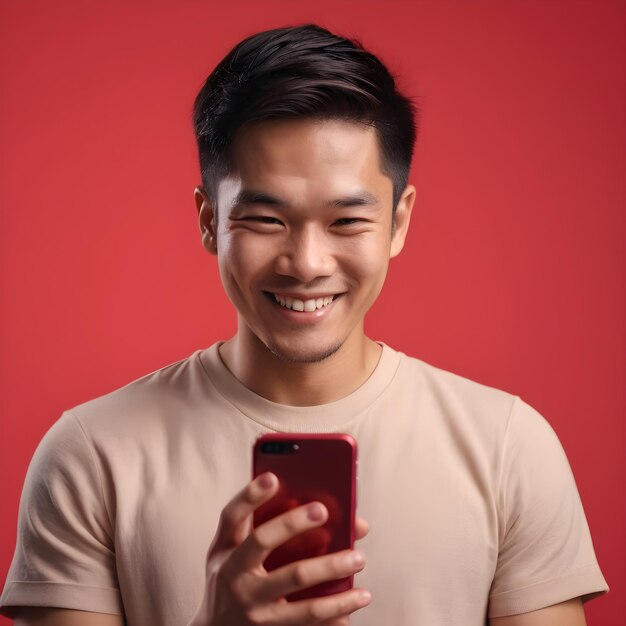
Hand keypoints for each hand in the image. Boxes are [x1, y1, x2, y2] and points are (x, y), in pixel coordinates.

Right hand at [187, 472, 370, 625]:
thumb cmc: (235, 578)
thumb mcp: (235, 553)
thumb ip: (265, 526)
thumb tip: (321, 509)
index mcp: (225, 550)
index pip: (232, 516)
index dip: (250, 495)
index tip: (273, 477)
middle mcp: (233, 576)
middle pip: (263, 541)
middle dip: (294, 523)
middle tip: (323, 510)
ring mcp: (251, 607)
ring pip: (296, 583)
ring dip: (332, 569)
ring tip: (359, 559)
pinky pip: (307, 622)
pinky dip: (335, 611)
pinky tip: (354, 600)